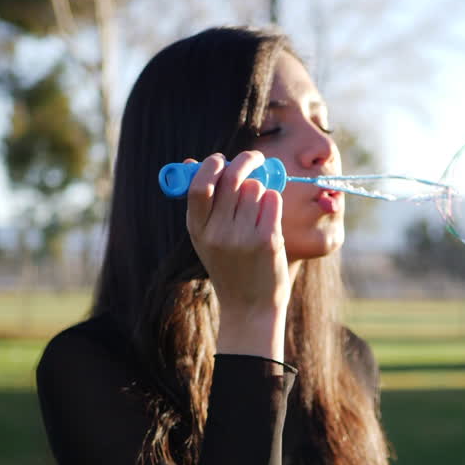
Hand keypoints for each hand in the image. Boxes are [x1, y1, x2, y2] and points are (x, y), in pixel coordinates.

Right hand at [184, 152, 289, 358]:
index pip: (199, 186)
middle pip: (232, 178)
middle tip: (254, 158)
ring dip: (260, 189)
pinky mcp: (267, 240)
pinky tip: (269, 215)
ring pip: (255, 188)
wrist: (250, 306)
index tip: (220, 159)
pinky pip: (272, 200)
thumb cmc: (229, 266)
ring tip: (257, 211)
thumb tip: (192, 161)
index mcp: (197, 229)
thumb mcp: (206, 238)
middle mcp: (218, 233)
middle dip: (246, 161)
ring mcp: (243, 237)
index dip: (211, 165)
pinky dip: (273, 200)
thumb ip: (202, 203)